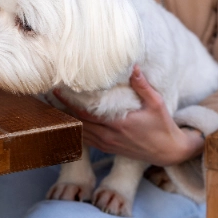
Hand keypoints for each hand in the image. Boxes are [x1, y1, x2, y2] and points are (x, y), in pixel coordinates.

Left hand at [53, 65, 203, 166]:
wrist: (169, 152)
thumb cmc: (163, 126)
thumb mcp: (156, 104)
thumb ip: (142, 85)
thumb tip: (133, 66)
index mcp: (117, 124)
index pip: (85, 113)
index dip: (68, 102)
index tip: (57, 89)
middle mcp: (108, 136)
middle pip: (76, 123)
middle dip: (61, 110)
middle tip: (49, 95)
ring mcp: (106, 144)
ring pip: (79, 133)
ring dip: (66, 121)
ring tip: (52, 107)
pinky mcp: (107, 149)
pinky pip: (85, 141)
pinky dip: (74, 131)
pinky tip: (66, 122)